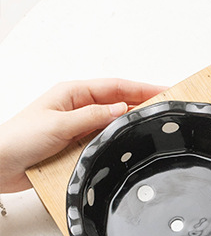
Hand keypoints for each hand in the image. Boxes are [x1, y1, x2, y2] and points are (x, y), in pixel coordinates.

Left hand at [0, 78, 165, 192]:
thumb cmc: (18, 139)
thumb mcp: (59, 124)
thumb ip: (92, 117)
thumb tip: (123, 109)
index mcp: (72, 94)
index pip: (116, 87)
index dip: (143, 88)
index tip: (165, 91)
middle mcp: (78, 108)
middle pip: (119, 104)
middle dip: (144, 105)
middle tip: (168, 111)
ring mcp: (79, 128)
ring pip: (114, 124)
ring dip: (131, 126)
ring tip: (156, 129)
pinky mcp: (77, 147)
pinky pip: (105, 142)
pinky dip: (119, 144)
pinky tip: (131, 148)